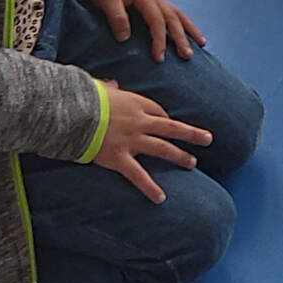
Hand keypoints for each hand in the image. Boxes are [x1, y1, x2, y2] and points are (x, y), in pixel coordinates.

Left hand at [89, 0, 205, 62]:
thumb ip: (117, 17)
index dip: (159, 39)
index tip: (159, 57)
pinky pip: (174, 13)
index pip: (157, 21)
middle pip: (173, 19)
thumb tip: (125, 38)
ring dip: (189, 29)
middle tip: (187, 56)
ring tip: (201, 43)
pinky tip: (189, 32)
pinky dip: (184, 23)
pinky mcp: (155, 1)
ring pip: (178, 15)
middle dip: (181, 38)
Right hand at [93, 78, 211, 201]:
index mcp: (136, 104)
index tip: (170, 124)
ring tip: (192, 163)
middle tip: (208, 139)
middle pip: (171, 127)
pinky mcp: (119, 158)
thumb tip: (112, 84)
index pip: (158, 112)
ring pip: (162, 148)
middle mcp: (139, 122)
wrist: (74, 112)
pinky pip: (138, 175)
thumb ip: (109, 87)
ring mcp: (132, 140)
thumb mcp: (101, 88)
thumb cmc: (86, 98)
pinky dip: (150, 187)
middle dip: (191, 134)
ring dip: (179, 156)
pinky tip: (161, 198)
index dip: (166, 119)